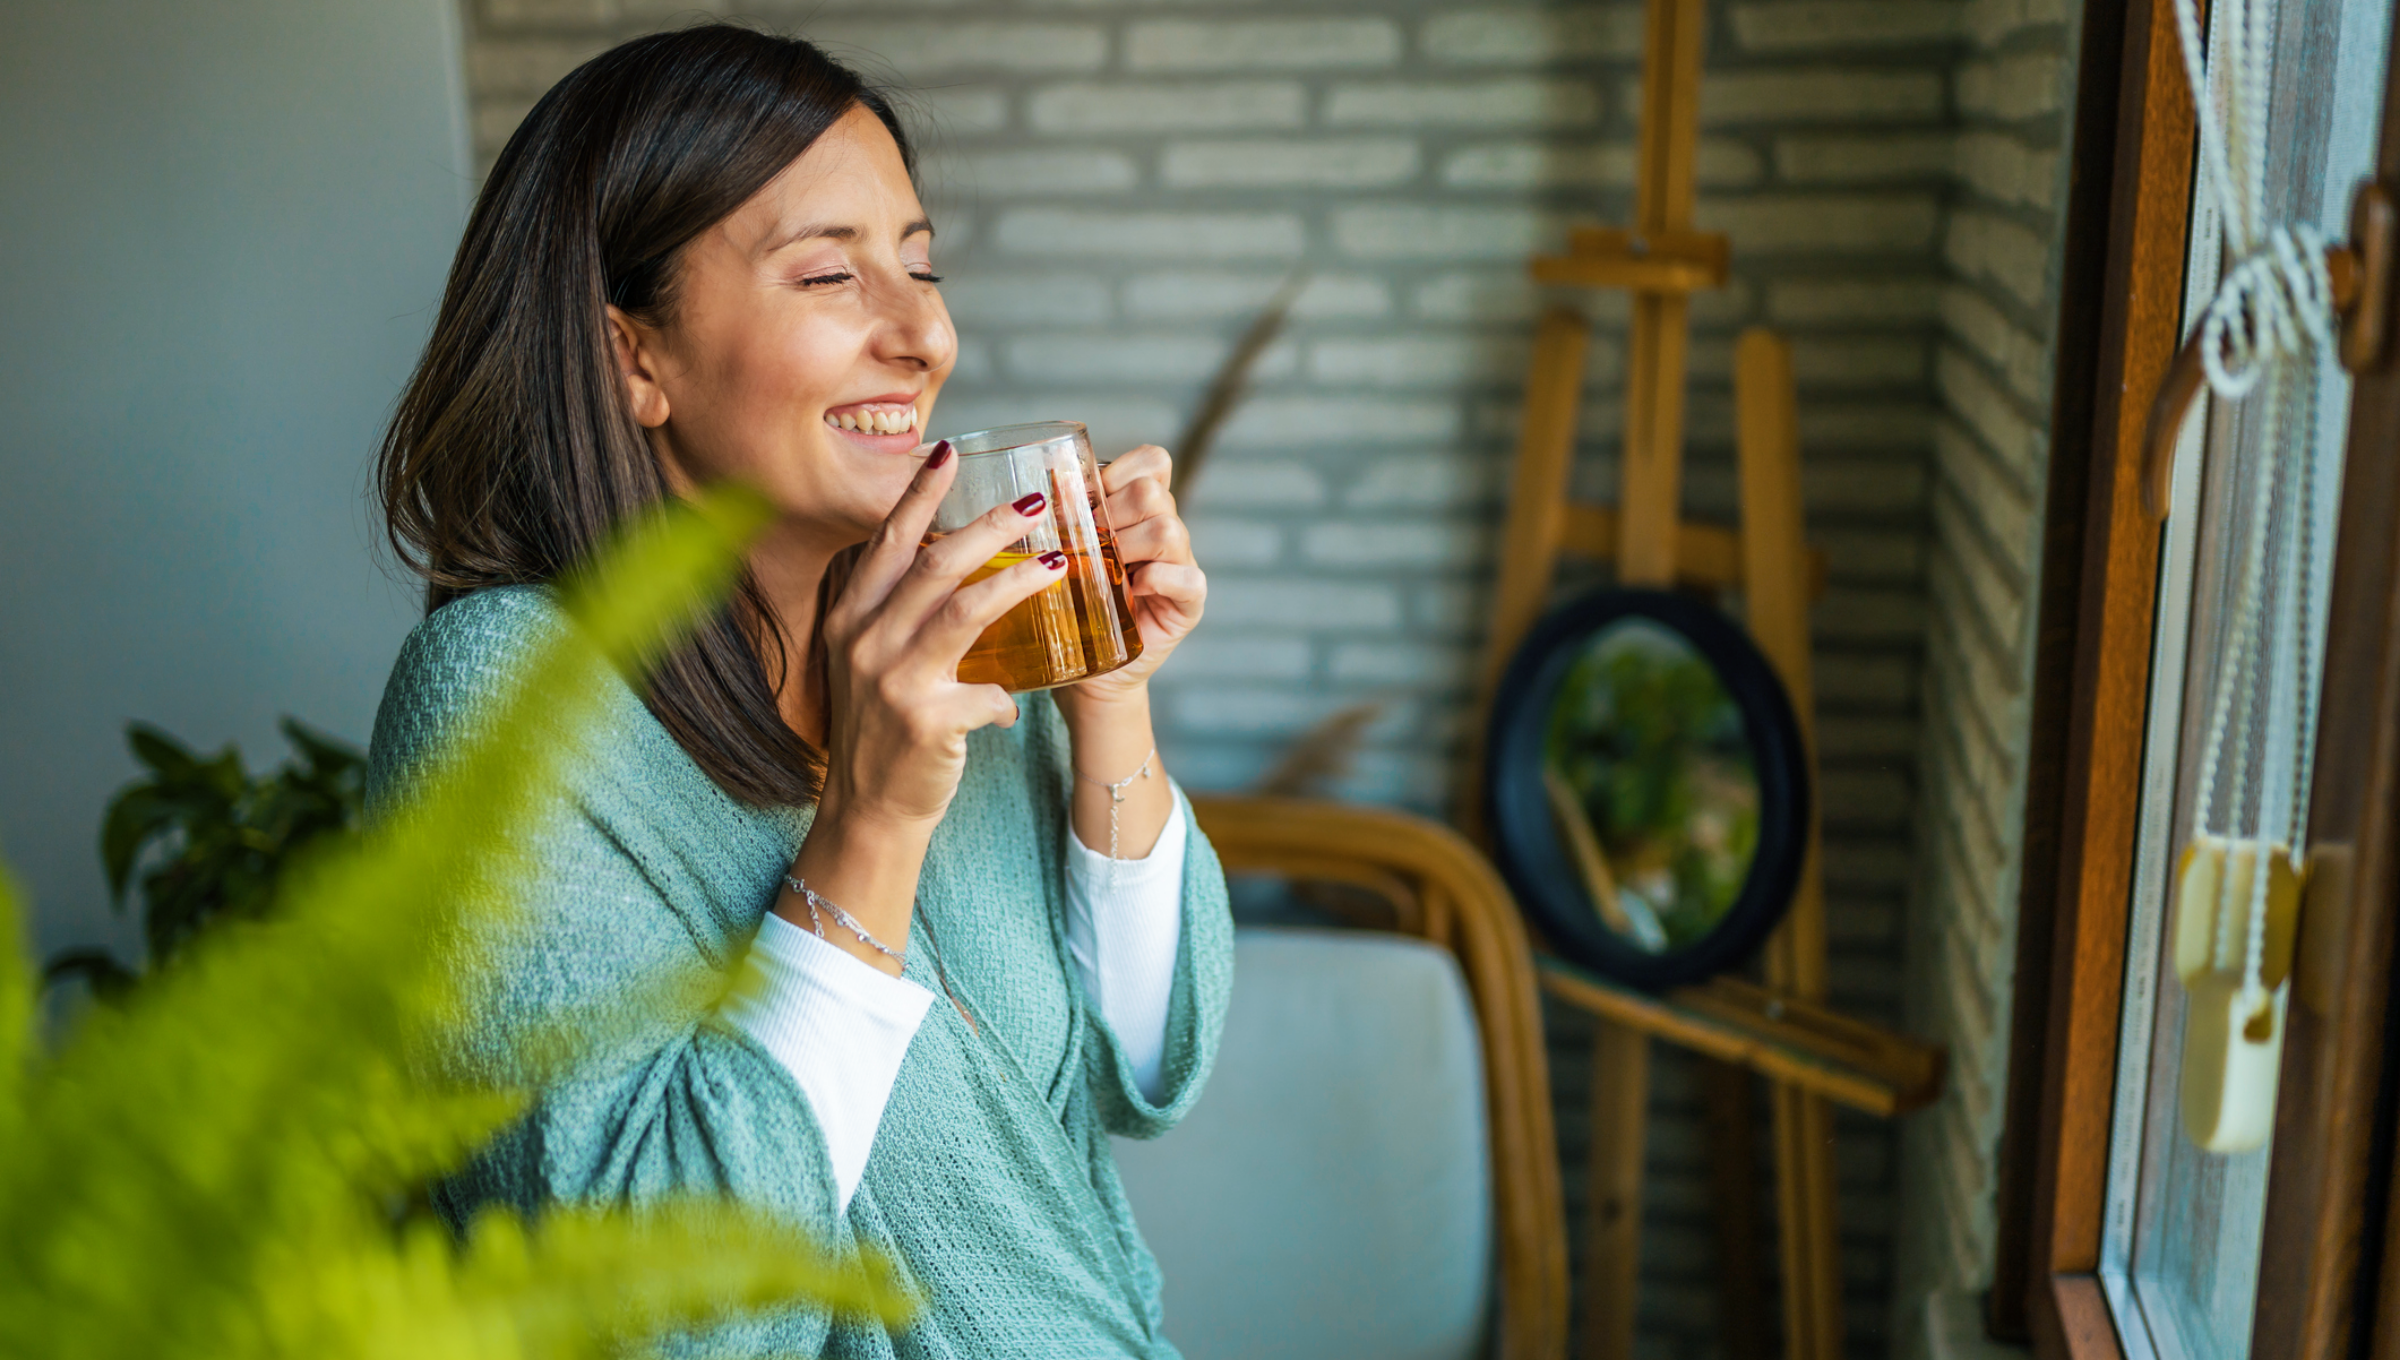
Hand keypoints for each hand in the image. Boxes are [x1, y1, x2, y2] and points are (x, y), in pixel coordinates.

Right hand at [816, 443, 1068, 829]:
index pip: (887, 542)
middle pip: (934, 564)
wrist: (869, 808)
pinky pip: (986, 692)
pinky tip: (1018, 701)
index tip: (947, 451)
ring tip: (1059, 561)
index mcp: (851, 617)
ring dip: (1017, 581)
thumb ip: (902, 614)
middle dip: (988, 525)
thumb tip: (960, 563)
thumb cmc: (883, 729)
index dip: (918, 495)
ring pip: (964, 610)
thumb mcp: (874, 661)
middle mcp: (865, 640)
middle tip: (1034, 502)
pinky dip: (1007, 696)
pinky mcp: (925, 721)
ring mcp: (892, 680)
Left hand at [1063, 444, 1205, 707]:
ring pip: (1168, 530)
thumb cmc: (1070, 603)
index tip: (1088, 500)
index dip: (1120, 471)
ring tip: (1106, 572)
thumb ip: (1065, 516)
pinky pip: (1188, 579)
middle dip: (1112, 515)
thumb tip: (1050, 482)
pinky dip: (1158, 579)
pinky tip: (1133, 590)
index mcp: (1139, 509)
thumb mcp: (1063, 552)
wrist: (1084, 666)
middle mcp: (1166, 531)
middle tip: (1088, 546)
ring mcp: (1181, 566)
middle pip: (1152, 493)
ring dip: (1128, 547)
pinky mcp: (1188, 604)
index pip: (1153, 461)